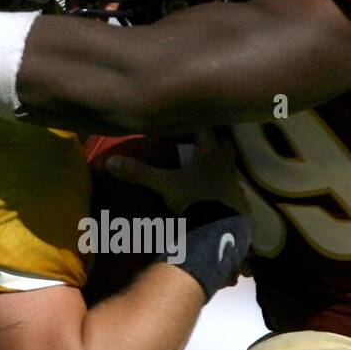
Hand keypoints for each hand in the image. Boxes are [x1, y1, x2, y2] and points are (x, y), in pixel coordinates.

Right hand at [105, 129, 249, 217]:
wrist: (219, 229)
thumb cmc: (193, 198)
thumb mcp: (163, 185)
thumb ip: (140, 172)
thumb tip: (110, 162)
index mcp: (210, 154)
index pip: (205, 129)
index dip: (196, 124)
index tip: (188, 120)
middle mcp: (226, 164)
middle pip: (225, 145)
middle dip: (216, 142)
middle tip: (203, 142)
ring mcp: (234, 184)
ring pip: (231, 168)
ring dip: (221, 166)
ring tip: (209, 168)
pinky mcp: (239, 203)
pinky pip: (235, 192)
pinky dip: (226, 192)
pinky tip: (219, 196)